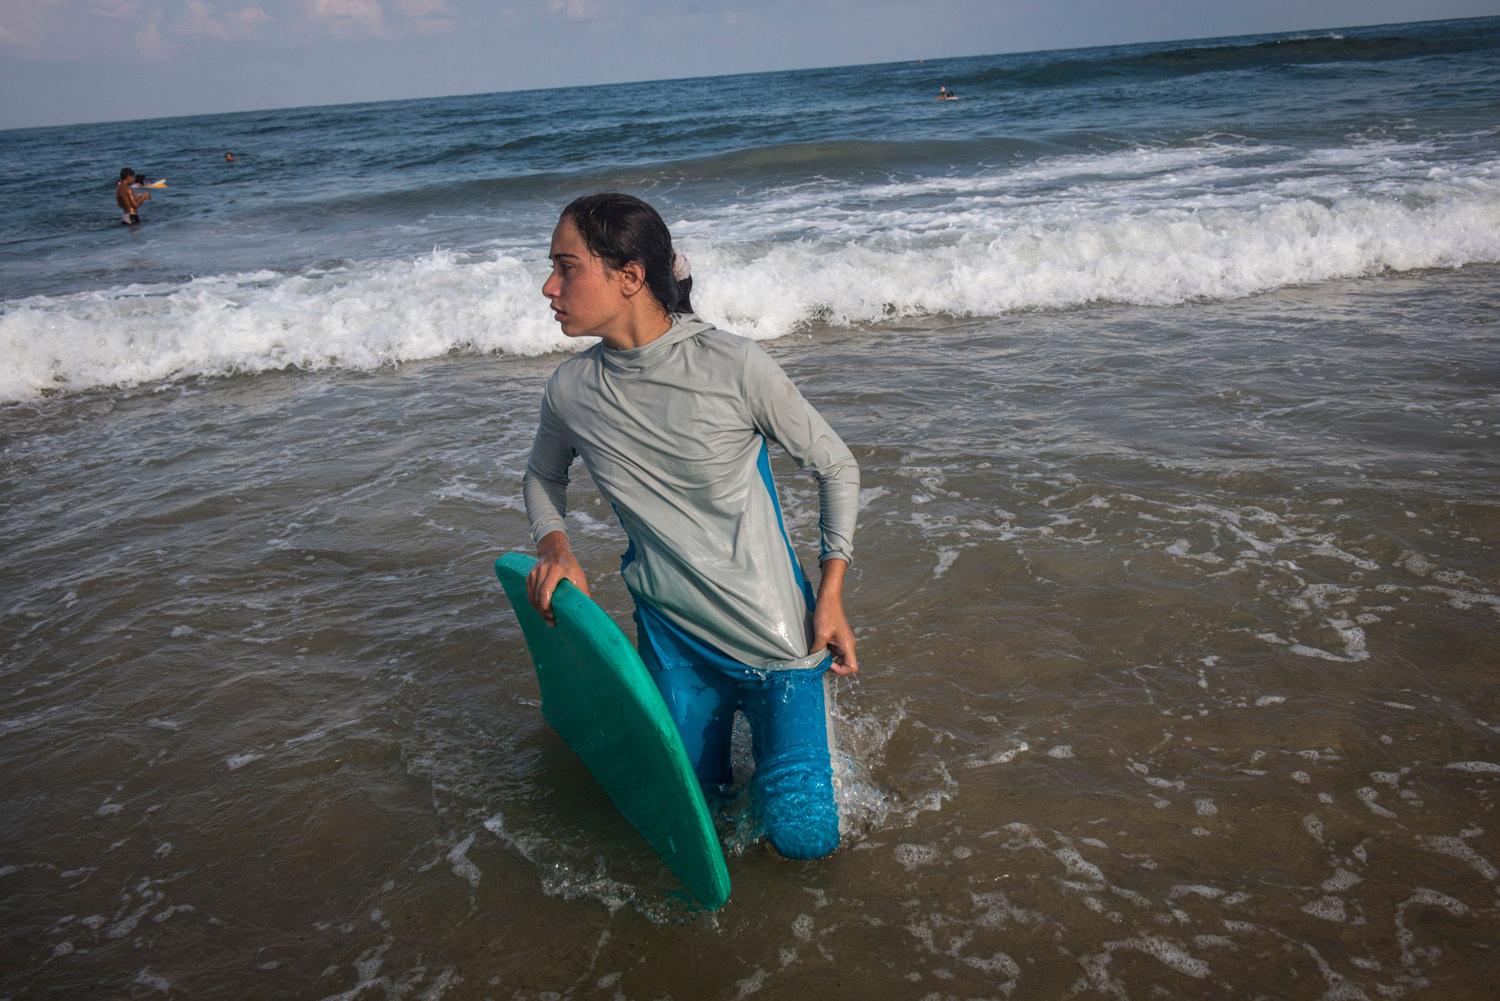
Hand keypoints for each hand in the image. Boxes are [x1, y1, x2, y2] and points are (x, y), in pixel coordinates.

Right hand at [526, 531, 589, 625]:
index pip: (545, 591)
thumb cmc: (569, 564)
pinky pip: (530, 593)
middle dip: (543, 612)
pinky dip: (535, 603)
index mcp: (555, 569)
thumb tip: (588, 608)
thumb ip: (583, 590)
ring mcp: (534, 573)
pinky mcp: (529, 576)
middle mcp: (542, 570)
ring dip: (538, 609)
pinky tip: (542, 609)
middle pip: (537, 596)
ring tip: (547, 617)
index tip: (552, 617)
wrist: (555, 550)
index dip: (546, 607)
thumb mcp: (579, 575)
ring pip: (532, 596)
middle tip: (550, 622)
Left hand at [811, 559, 857, 675]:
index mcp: (848, 645)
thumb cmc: (827, 614)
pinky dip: (826, 650)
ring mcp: (843, 641)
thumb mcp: (821, 635)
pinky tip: (817, 644)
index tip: (828, 663)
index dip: (840, 670)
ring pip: (837, 657)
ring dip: (827, 657)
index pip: (852, 668)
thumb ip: (818, 651)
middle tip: (819, 658)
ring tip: (817, 650)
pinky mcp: (838, 637)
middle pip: (844, 664)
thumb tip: (812, 662)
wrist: (829, 597)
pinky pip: (833, 650)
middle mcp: (848, 645)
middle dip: (831, 665)